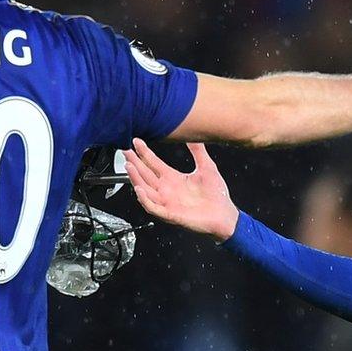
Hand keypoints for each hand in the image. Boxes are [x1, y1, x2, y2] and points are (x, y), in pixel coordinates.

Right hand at [125, 139, 239, 239]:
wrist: (225, 215)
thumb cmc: (217, 195)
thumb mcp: (207, 167)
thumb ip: (198, 151)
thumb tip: (194, 135)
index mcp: (173, 179)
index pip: (153, 163)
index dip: (144, 153)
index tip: (136, 141)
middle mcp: (167, 190)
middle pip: (145, 174)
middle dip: (134, 163)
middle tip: (125, 151)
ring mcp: (167, 202)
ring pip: (145, 190)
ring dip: (135, 178)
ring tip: (129, 166)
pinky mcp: (170, 214)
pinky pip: (153, 207)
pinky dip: (145, 200)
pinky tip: (140, 189)